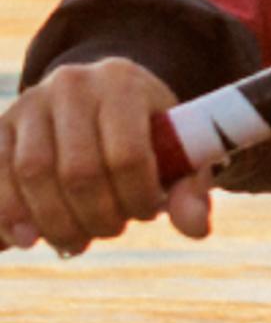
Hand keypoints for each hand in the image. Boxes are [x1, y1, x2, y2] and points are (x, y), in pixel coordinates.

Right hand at [0, 59, 211, 254]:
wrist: (99, 101)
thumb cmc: (145, 134)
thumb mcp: (176, 152)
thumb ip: (189, 188)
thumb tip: (198, 228)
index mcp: (123, 83)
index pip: (127, 154)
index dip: (135, 198)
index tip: (146, 213)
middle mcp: (73, 84)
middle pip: (78, 171)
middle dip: (96, 217)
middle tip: (111, 230)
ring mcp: (31, 102)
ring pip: (33, 173)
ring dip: (55, 222)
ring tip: (77, 239)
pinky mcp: (1, 126)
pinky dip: (9, 214)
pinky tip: (27, 239)